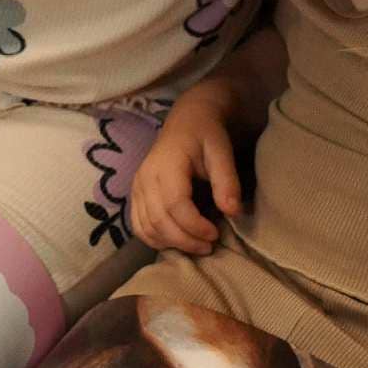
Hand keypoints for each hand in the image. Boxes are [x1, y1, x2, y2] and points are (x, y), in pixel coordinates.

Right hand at [130, 88, 241, 254]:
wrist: (187, 121)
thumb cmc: (206, 135)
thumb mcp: (222, 151)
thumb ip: (226, 181)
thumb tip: (232, 212)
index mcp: (166, 165)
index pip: (174, 205)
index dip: (194, 226)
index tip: (215, 234)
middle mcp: (145, 178)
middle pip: (158, 221)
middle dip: (185, 240)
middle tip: (209, 247)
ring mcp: (137, 187)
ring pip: (146, 228)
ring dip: (171, 244)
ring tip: (196, 245)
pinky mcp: (136, 195)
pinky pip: (139, 226)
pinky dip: (156, 240)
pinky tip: (177, 241)